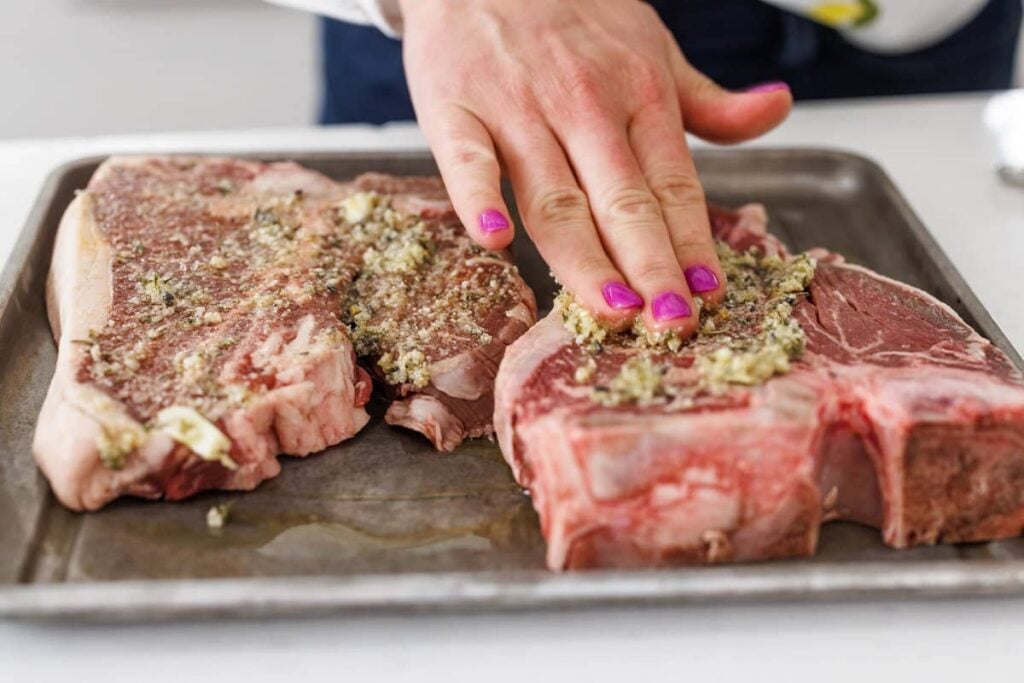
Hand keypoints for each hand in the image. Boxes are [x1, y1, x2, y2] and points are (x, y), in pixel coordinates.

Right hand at [399, 0, 790, 335]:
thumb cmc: (571, 15)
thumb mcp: (652, 47)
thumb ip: (707, 99)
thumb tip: (777, 109)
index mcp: (639, 95)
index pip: (673, 185)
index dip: (692, 244)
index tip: (709, 298)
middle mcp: (585, 107)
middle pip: (622, 202)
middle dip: (651, 268)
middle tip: (671, 326)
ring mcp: (519, 110)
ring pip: (556, 197)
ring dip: (585, 258)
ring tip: (612, 313)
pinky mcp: (455, 109)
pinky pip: (468, 159)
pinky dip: (478, 197)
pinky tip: (496, 240)